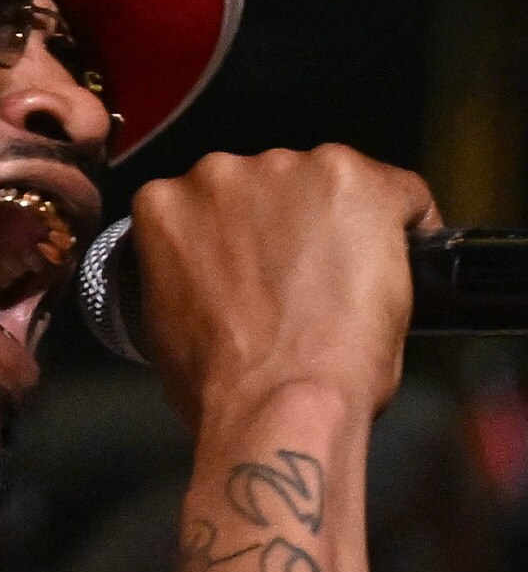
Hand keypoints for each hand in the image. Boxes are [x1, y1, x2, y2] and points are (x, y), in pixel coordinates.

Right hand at [126, 144, 440, 417]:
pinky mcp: (356, 181)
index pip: (215, 203)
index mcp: (164, 205)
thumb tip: (216, 289)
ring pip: (332, 186)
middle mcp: (221, 173)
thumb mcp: (168, 323)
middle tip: (305, 281)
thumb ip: (189, 279)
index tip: (263, 266)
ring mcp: (291, 171)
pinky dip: (407, 226)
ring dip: (342, 224)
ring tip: (349, 283)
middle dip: (290, 225)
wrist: (280, 399)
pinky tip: (399, 266)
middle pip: (272, 186)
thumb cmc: (223, 382)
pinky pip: (399, 192)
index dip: (245, 237)